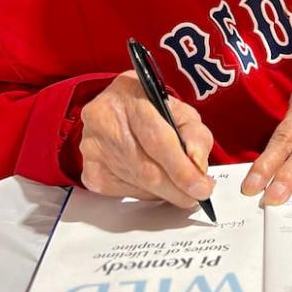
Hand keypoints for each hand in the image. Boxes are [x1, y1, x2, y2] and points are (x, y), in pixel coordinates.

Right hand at [78, 71, 213, 206]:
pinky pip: (124, 192)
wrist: (118, 107)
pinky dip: (147, 193)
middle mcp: (104, 119)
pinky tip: (156, 184)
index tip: (202, 188)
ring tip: (181, 188)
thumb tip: (197, 168)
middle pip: (146, 168)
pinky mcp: (90, 169)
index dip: (182, 169)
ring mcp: (93, 146)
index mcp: (130, 96)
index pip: (158, 140)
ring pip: (137, 183)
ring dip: (165, 192)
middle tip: (197, 195)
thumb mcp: (181, 111)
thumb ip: (196, 136)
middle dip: (177, 188)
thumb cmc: (152, 109)